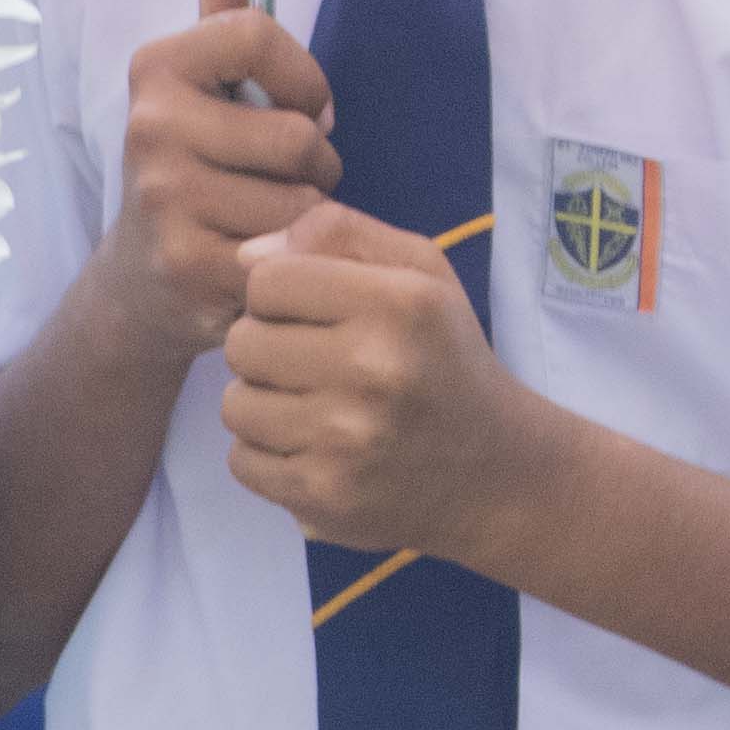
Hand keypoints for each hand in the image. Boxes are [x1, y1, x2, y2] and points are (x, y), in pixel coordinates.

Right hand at [101, 0, 339, 360]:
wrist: (139, 282)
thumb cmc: (192, 171)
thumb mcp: (201, 92)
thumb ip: (224, 23)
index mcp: (156, 69)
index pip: (257, 35)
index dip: (305, 77)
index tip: (306, 110)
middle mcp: (150, 127)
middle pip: (296, 135)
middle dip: (315, 165)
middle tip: (289, 182)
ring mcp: (165, 198)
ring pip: (300, 200)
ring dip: (307, 216)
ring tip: (275, 220)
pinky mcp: (188, 264)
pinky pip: (288, 251)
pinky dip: (292, 259)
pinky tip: (263, 259)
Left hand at [218, 202, 543, 558]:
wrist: (494, 473)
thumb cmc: (444, 358)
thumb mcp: (420, 273)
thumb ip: (339, 234)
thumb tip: (247, 255)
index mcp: (397, 303)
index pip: (266, 281)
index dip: (279, 296)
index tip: (314, 317)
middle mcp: (373, 370)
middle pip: (241, 343)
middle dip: (268, 350)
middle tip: (315, 367)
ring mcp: (346, 440)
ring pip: (235, 406)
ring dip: (263, 405)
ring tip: (314, 409)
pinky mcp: (325, 496)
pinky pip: (242, 461)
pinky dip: (268, 457)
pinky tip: (315, 450)